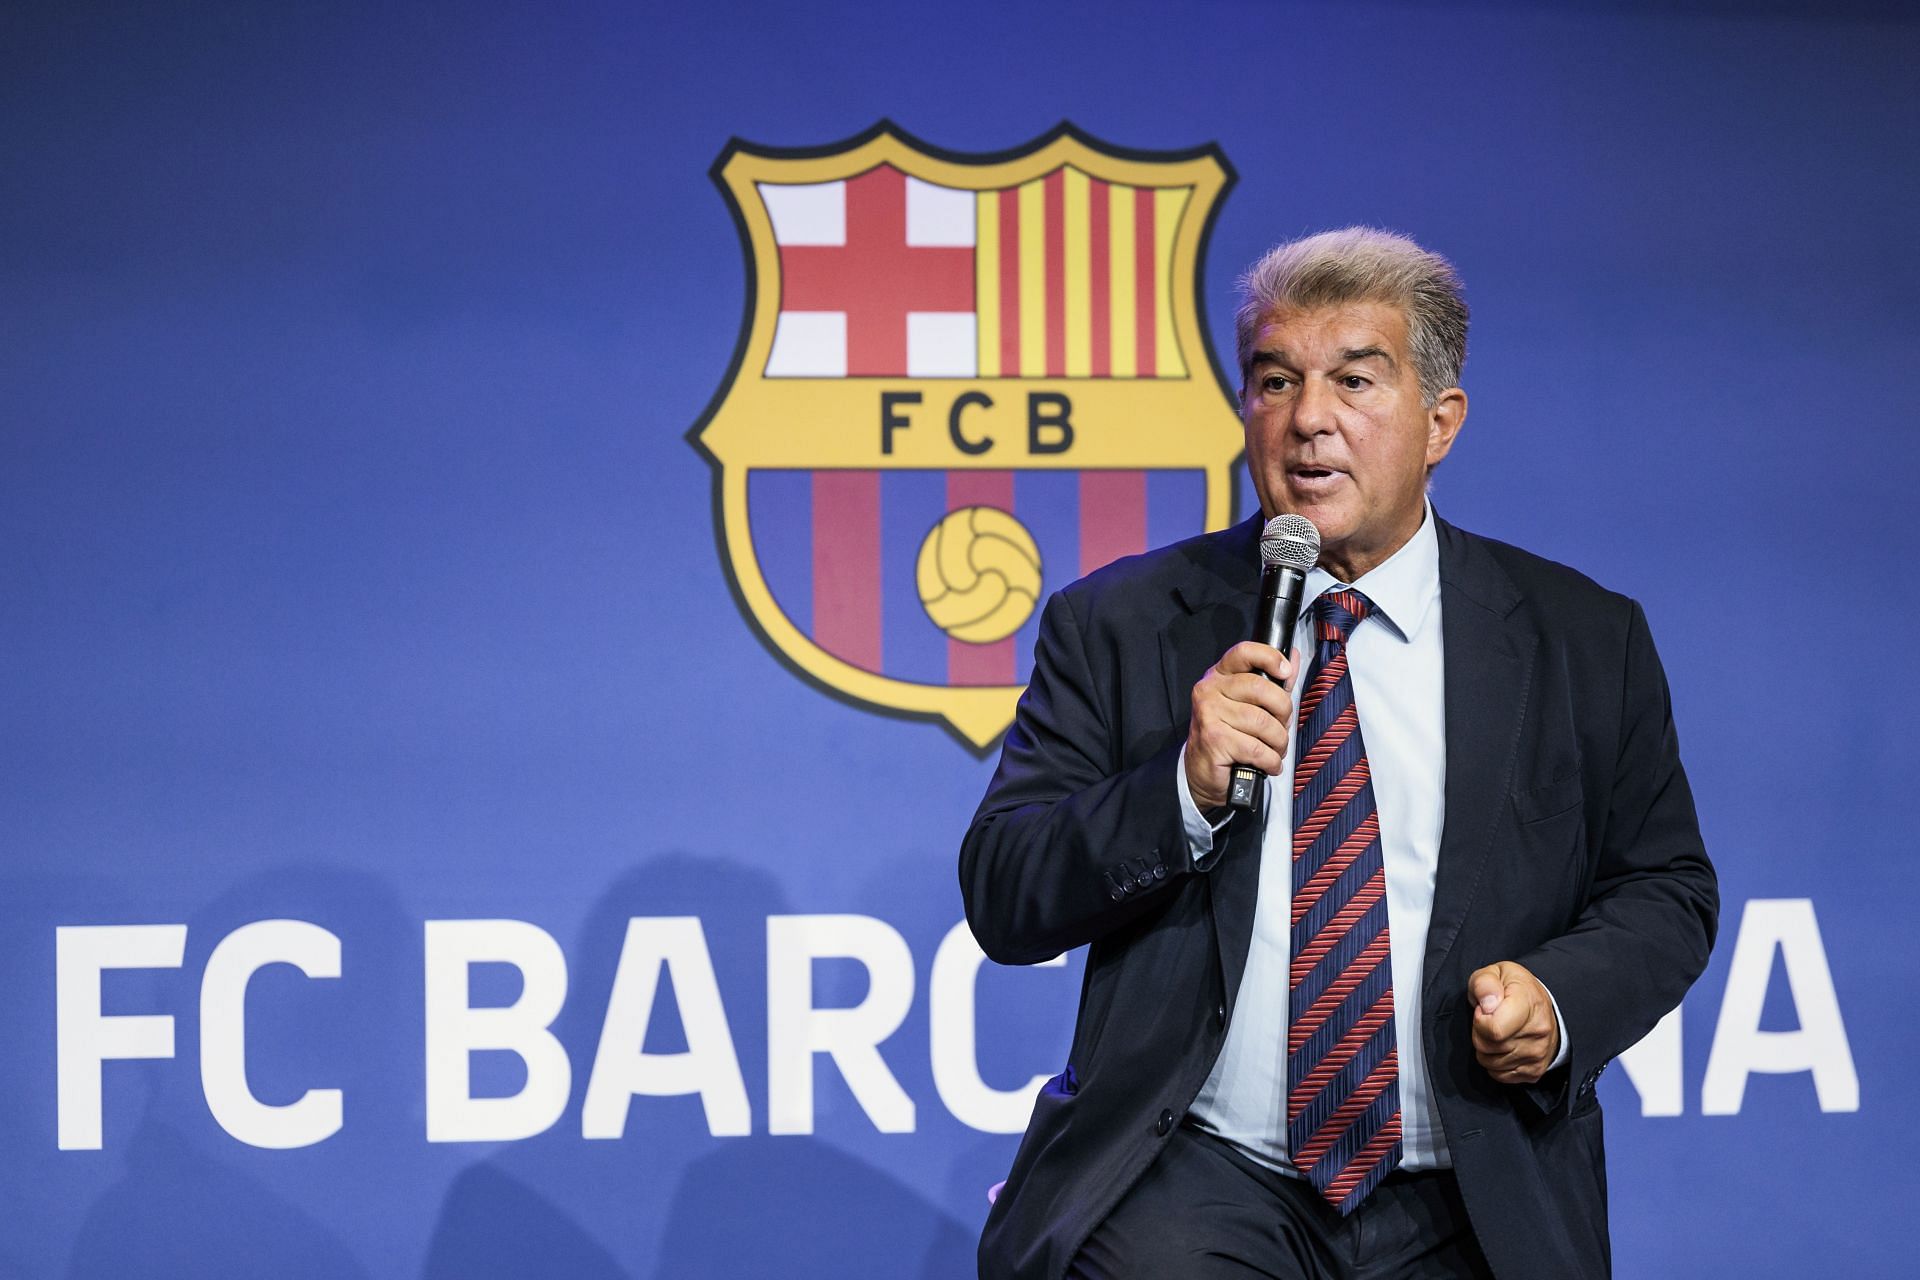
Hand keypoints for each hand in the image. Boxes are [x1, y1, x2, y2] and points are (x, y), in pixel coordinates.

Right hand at [1184, 641, 1294, 810]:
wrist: (1201, 770)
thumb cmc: (1227, 735)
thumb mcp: (1248, 704)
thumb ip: (1271, 681)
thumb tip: (1292, 657)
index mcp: (1219, 676)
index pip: (1244, 652)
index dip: (1269, 657)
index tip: (1285, 671)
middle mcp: (1209, 690)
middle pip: (1260, 688)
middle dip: (1283, 712)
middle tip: (1282, 727)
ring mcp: (1208, 714)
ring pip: (1262, 722)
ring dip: (1278, 742)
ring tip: (1275, 750)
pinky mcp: (1214, 740)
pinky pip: (1256, 748)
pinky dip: (1270, 760)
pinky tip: (1268, 764)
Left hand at [1468, 961, 1559, 1085]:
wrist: (1543, 1009)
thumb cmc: (1515, 989)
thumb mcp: (1496, 972)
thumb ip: (1484, 983)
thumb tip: (1487, 1005)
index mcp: (1529, 1005)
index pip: (1494, 1029)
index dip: (1480, 1020)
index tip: (1485, 1010)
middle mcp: (1538, 1032)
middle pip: (1488, 1047)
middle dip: (1479, 1033)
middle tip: (1489, 1020)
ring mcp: (1538, 1055)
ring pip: (1490, 1063)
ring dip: (1485, 1049)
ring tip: (1497, 1031)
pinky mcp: (1534, 1072)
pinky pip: (1499, 1075)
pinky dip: (1494, 1063)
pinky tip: (1502, 1046)